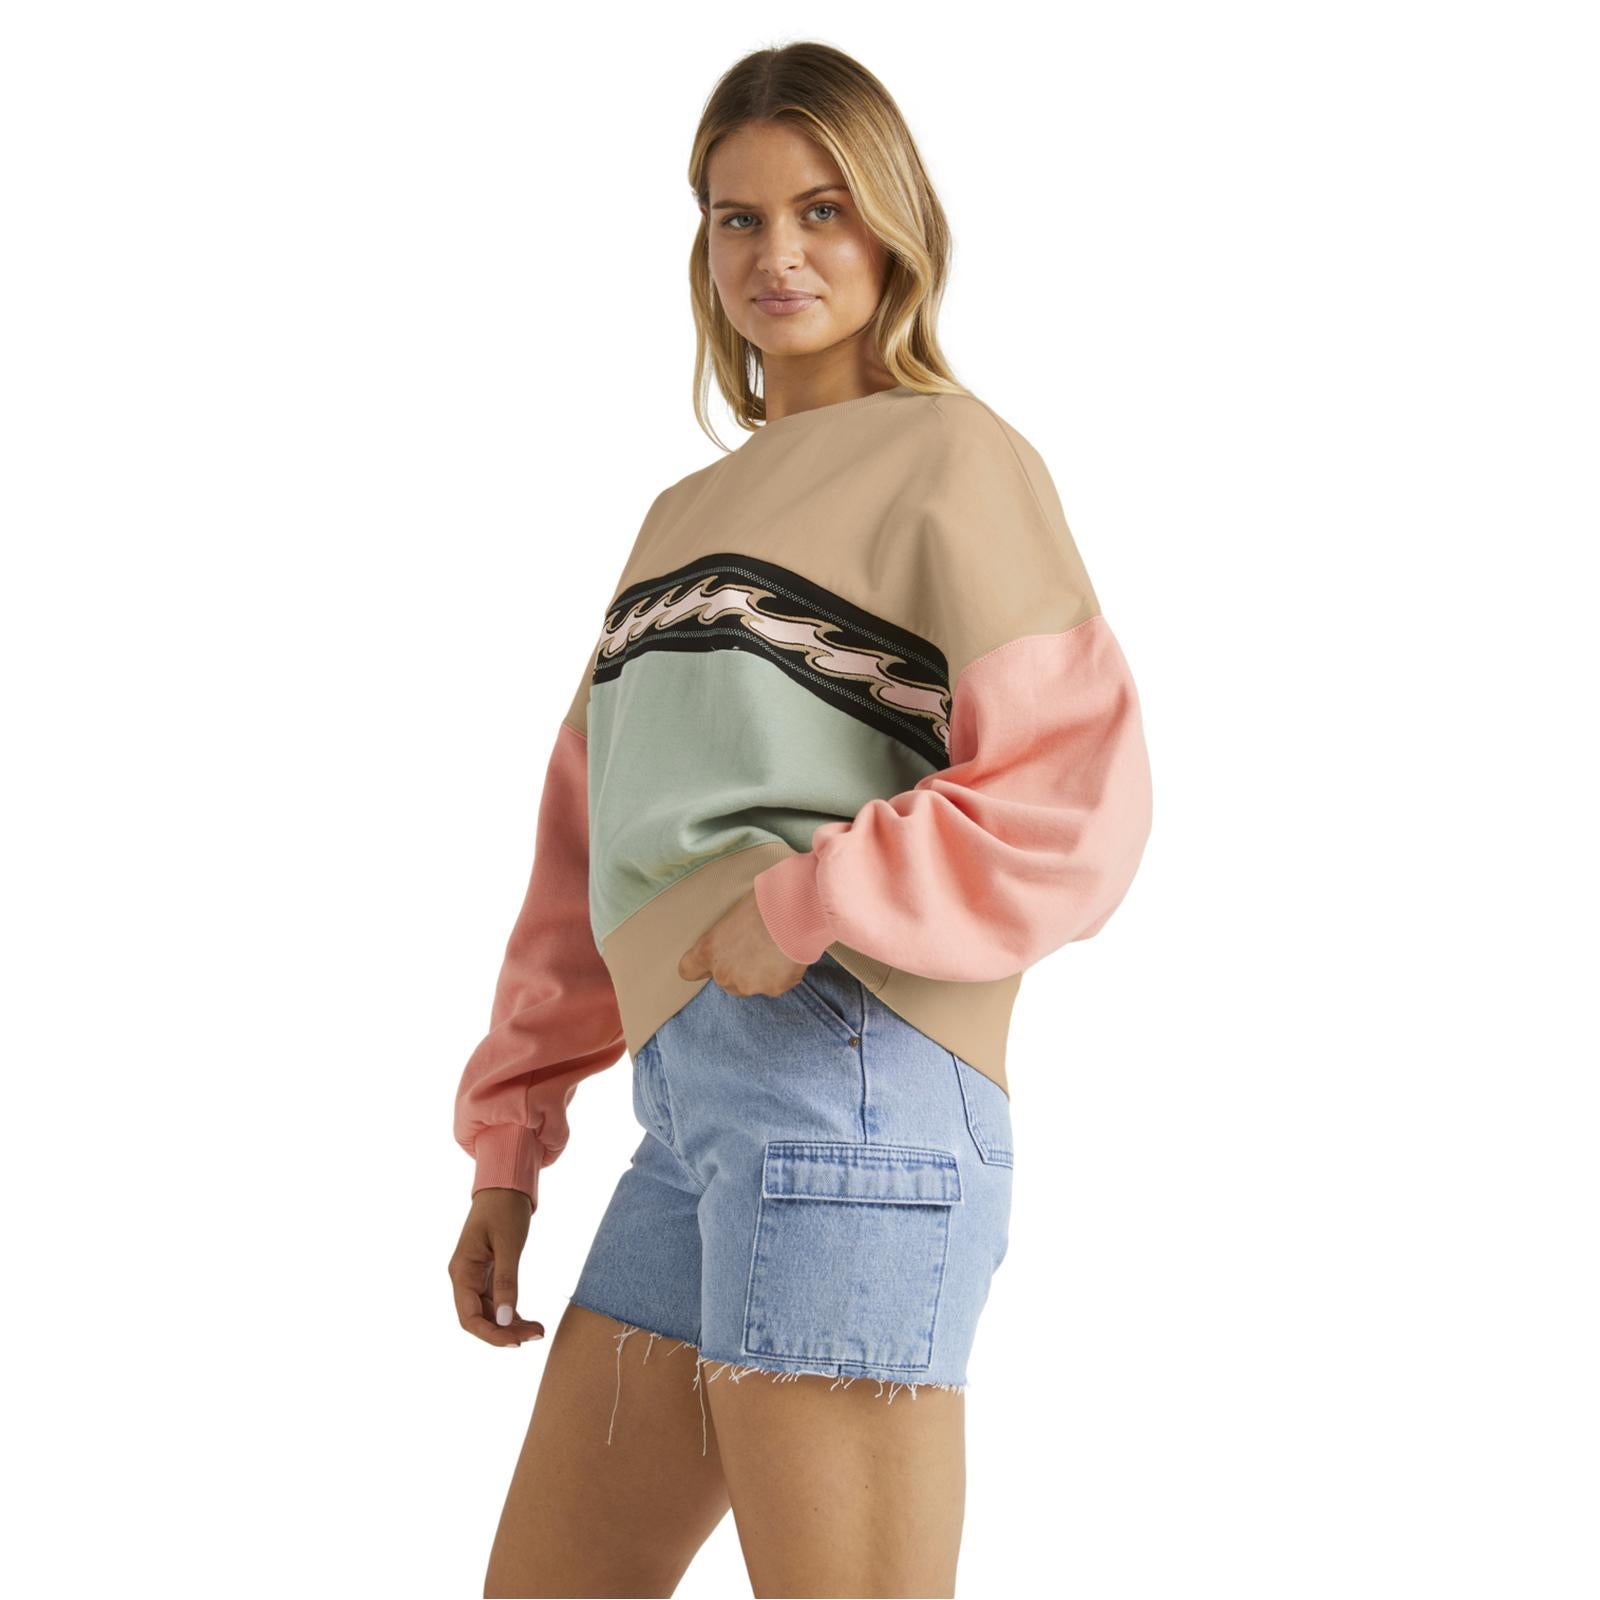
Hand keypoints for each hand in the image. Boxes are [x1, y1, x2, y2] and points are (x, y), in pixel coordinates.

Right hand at [448, 1187, 546, 1347]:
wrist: (505, 1184)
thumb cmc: (505, 1208)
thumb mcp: (509, 1244)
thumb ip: (506, 1281)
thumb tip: (506, 1319)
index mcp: (462, 1271)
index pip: (469, 1317)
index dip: (492, 1335)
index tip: (518, 1342)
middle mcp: (464, 1277)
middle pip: (479, 1319)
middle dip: (505, 1332)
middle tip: (537, 1334)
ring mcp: (474, 1276)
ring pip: (488, 1313)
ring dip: (510, 1325)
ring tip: (538, 1330)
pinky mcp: (486, 1273)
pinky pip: (495, 1301)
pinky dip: (510, 1312)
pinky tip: (528, 1320)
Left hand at [678, 887, 810, 996]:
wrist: (794, 910)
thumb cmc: (762, 900)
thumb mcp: (734, 914)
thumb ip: (727, 934)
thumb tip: (736, 934)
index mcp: (708, 950)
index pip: (688, 970)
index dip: (699, 967)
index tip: (708, 962)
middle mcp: (724, 973)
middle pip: (725, 980)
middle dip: (738, 969)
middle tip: (756, 947)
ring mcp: (748, 985)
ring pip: (751, 985)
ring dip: (761, 973)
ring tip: (776, 949)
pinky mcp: (773, 989)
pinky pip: (777, 984)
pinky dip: (783, 974)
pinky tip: (790, 954)